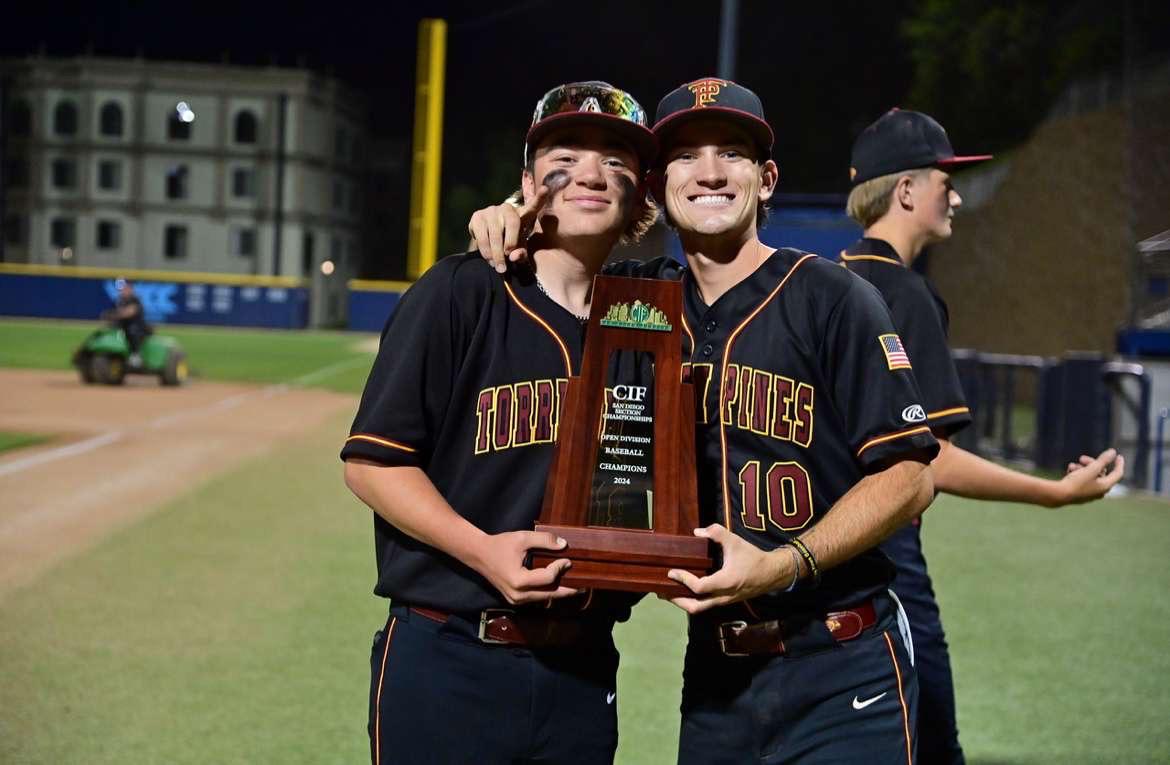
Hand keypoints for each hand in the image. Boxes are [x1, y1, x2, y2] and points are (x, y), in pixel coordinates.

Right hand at [468, 185, 549, 272]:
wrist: (487, 240)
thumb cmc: (509, 243)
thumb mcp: (519, 249)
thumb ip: (521, 254)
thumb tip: (514, 256)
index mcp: (523, 214)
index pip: (533, 205)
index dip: (540, 198)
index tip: (546, 189)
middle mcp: (507, 208)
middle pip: (512, 223)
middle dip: (510, 245)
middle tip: (508, 265)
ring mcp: (492, 210)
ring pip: (495, 233)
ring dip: (496, 253)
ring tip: (499, 267)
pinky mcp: (478, 216)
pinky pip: (482, 236)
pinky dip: (485, 251)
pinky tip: (489, 259)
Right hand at [472, 530, 578, 604]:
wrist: (479, 555)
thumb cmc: (500, 545)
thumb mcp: (522, 538)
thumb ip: (544, 540)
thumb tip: (564, 545)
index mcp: (519, 581)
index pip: (548, 577)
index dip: (560, 568)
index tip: (568, 559)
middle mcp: (518, 595)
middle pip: (549, 594)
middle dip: (567, 590)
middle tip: (584, 587)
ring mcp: (516, 600)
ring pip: (543, 598)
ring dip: (558, 593)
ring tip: (574, 588)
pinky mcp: (515, 599)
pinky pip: (536, 598)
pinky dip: (548, 592)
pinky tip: (558, 587)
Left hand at [663, 525, 790, 614]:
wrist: (771, 574)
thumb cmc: (752, 557)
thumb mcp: (735, 541)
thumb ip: (716, 533)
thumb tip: (697, 532)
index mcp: (725, 582)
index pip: (699, 587)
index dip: (683, 580)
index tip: (671, 571)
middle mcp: (723, 596)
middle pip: (695, 607)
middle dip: (676, 600)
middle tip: (661, 590)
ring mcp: (724, 601)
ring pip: (699, 609)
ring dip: (682, 602)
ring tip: (668, 592)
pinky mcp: (724, 601)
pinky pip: (705, 605)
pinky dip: (692, 601)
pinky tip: (683, 591)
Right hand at [1059, 448, 1124, 504]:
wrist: (1059, 495)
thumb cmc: (1077, 482)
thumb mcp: (1091, 469)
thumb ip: (1103, 460)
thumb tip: (1113, 452)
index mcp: (1105, 486)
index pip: (1117, 473)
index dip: (1119, 464)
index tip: (1119, 455)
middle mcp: (1100, 492)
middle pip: (1101, 473)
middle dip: (1092, 463)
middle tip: (1082, 458)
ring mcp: (1090, 494)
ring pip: (1090, 476)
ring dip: (1082, 468)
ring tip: (1072, 465)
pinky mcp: (1080, 495)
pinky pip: (1082, 481)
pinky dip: (1078, 474)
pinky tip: (1069, 470)